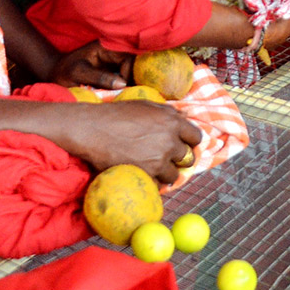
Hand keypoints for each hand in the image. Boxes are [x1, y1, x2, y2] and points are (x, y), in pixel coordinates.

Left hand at [49, 41, 132, 89]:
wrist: (55, 73)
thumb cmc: (64, 72)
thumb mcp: (78, 74)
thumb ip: (98, 77)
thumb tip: (122, 84)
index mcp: (105, 47)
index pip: (127, 57)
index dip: (129, 73)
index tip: (122, 88)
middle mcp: (113, 51)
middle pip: (135, 62)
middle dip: (134, 78)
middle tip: (131, 93)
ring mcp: (115, 60)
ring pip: (133, 70)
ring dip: (132, 82)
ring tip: (127, 95)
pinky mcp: (114, 69)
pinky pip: (127, 76)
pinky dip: (128, 85)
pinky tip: (123, 94)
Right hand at [59, 102, 201, 183]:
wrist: (92, 130)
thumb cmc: (117, 114)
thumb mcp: (146, 106)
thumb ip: (168, 112)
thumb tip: (185, 114)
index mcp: (173, 122)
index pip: (196, 137)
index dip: (189, 142)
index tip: (182, 145)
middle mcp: (170, 141)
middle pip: (188, 159)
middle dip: (179, 159)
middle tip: (166, 158)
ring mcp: (159, 160)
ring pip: (174, 175)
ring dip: (165, 173)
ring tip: (152, 167)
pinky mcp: (146, 175)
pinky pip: (158, 184)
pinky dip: (152, 181)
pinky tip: (141, 173)